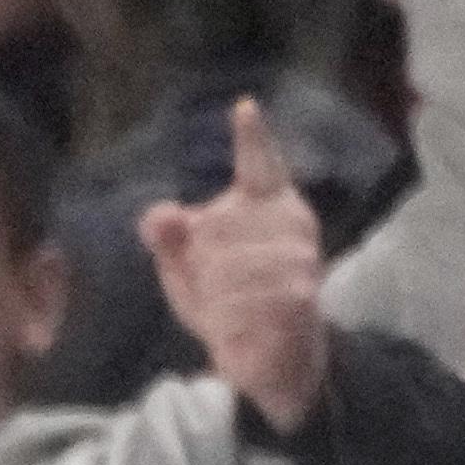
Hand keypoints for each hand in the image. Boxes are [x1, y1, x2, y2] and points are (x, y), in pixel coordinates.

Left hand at [141, 92, 328, 431]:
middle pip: (217, 230)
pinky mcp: (303, 295)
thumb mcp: (185, 269)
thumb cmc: (229, 299)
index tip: (244, 107)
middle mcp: (291, 221)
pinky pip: (246, 301)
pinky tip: (237, 325)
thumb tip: (161, 213)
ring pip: (229, 268)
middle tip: (216, 288)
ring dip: (217, 296)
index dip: (252, 137)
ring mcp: (300, 257)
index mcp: (267, 202)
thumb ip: (167, 238)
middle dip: (202, 266)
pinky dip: (230, 319)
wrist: (273, 357)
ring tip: (232, 308)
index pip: (259, 163)